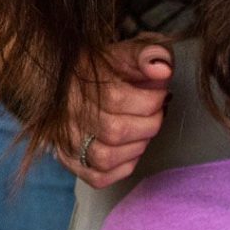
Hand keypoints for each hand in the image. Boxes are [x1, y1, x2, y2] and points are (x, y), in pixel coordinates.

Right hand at [58, 35, 175, 187]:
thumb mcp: (125, 52)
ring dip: (136, 147)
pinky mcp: (69, 160)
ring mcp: (68, 140)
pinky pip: (99, 177)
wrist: (67, 83)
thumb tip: (162, 70)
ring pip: (106, 158)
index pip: (118, 99)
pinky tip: (129, 149)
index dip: (152, 99)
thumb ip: (148, 53)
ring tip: (142, 131)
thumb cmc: (104, 70)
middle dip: (149, 124)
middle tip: (154, 113)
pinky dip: (122, 168)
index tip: (160, 94)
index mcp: (83, 83)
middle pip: (115, 131)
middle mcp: (70, 114)